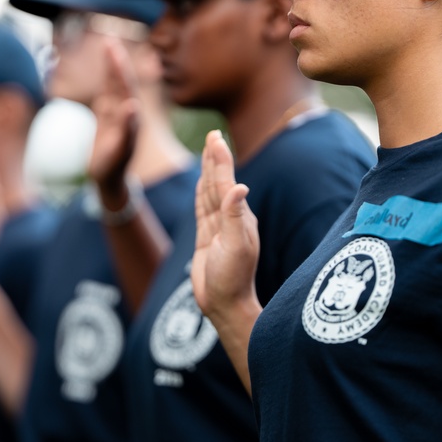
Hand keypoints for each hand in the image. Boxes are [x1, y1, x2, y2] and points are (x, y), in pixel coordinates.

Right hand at [87, 39, 140, 207]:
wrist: (110, 180)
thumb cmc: (113, 169)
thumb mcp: (119, 151)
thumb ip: (127, 129)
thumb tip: (133, 105)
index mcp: (130, 117)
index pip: (125, 87)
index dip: (120, 69)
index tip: (114, 51)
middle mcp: (125, 112)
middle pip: (121, 81)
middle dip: (116, 62)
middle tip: (109, 41)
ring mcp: (116, 114)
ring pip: (114, 85)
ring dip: (111, 67)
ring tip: (108, 46)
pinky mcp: (107, 118)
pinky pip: (107, 93)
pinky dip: (106, 79)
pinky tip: (105, 69)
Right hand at [191, 130, 259, 320]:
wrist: (225, 306)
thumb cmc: (232, 279)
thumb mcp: (235, 247)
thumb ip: (234, 216)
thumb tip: (239, 186)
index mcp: (239, 217)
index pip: (226, 182)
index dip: (220, 160)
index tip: (215, 138)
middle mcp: (230, 219)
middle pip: (219, 182)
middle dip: (215, 158)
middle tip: (213, 135)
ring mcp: (218, 228)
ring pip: (210, 192)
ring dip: (209, 171)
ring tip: (208, 151)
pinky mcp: (207, 237)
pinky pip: (203, 208)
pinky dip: (201, 192)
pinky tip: (202, 183)